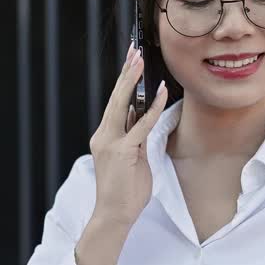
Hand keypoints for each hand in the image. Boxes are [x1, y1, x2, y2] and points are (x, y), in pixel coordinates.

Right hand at [89, 44, 168, 225]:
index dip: (123, 81)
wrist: (113, 215)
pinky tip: (161, 92)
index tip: (131, 60)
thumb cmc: (124, 192)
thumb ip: (135, 138)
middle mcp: (104, 136)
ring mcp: (111, 143)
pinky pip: (141, 125)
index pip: (115, 103)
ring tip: (141, 60)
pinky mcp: (123, 151)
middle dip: (126, 72)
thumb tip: (141, 118)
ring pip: (122, 104)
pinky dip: (152, 108)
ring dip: (133, 81)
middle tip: (134, 49)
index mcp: (104, 137)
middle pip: (115, 97)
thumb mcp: (132, 159)